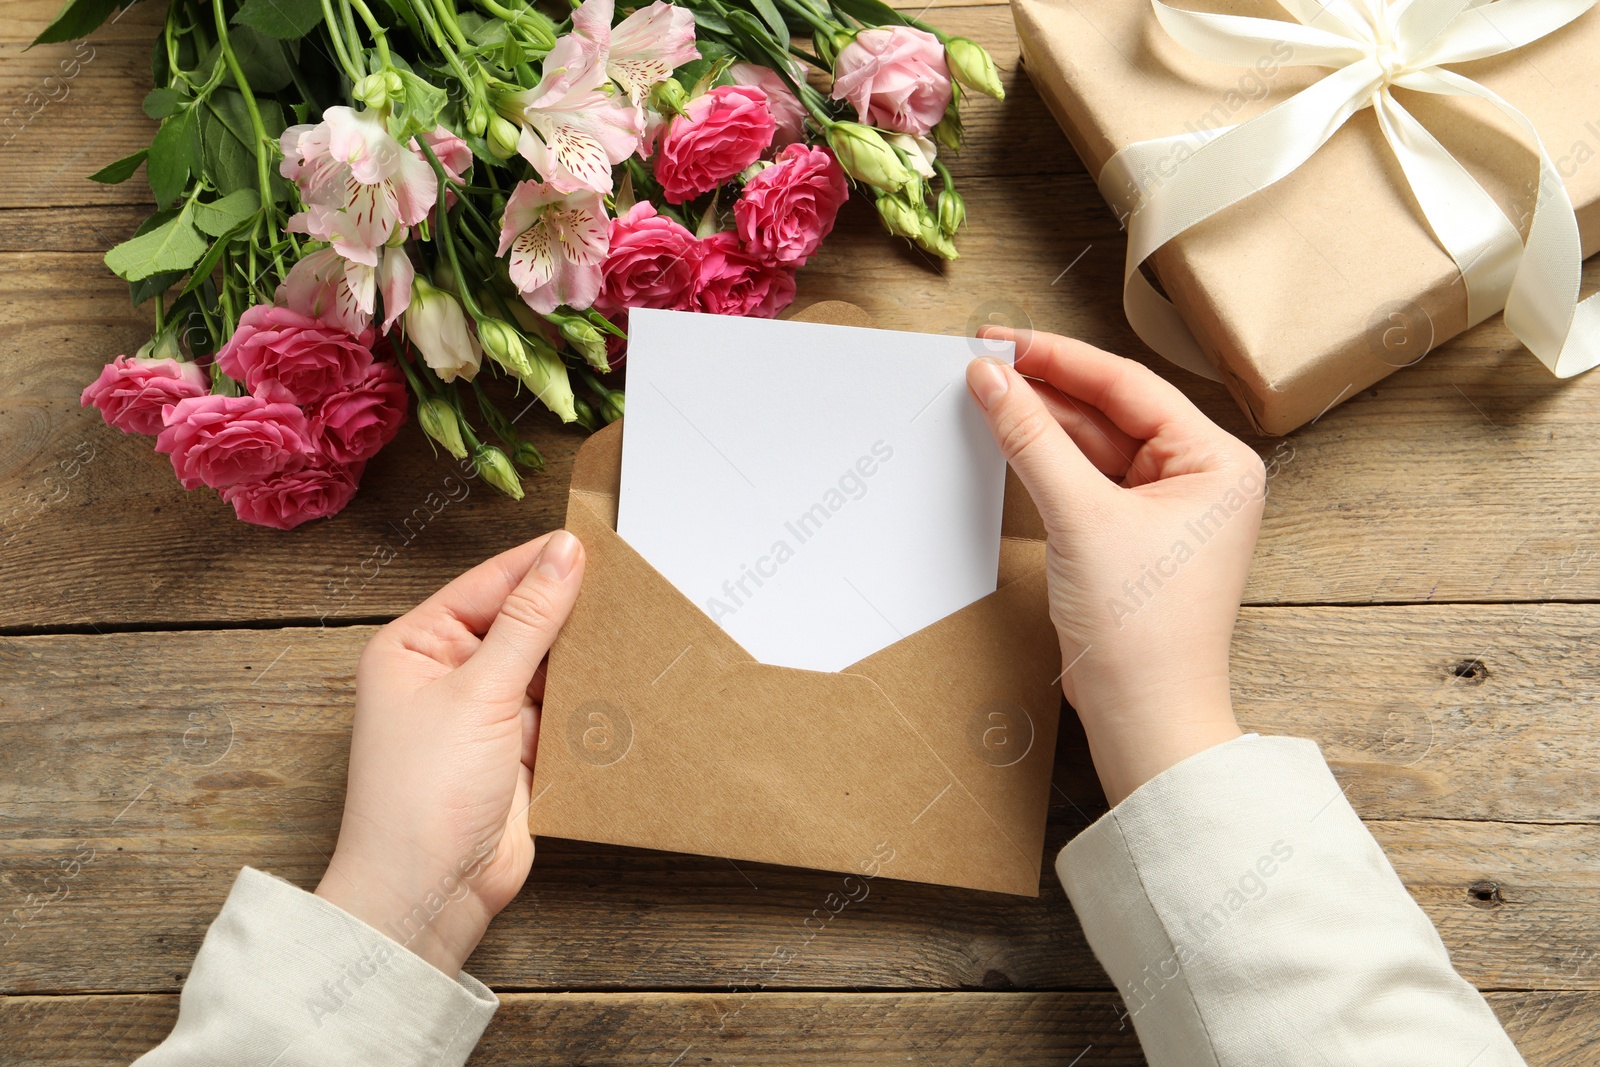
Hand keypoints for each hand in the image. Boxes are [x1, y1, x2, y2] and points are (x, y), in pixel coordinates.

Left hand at [315, 530, 585, 974]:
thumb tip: (562, 555)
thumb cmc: (422, 796)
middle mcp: (444, 674)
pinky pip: (558, 710)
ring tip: (629, 634)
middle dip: (566, 611)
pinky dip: (586, 701)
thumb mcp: (480, 692)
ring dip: (580, 658)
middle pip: (518, 622)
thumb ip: (529, 621)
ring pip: (544, 666)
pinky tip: (618, 684)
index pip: (487, 585)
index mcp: (414, 646)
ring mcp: (481, 714)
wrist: (430, 892)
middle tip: (623, 588)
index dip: (538, 565)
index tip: (592, 547)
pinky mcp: (514, 752)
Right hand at [967, 330, 1263, 804]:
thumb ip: (1033, 440)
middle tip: (983, 361)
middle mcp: (1200, 479)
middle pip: (1111, 412)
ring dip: (1043, 424)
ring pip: (1095, 446)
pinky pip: (1088, 482)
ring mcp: (1167, 510)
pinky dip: (1048, 463)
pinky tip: (1010, 438)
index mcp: (1217, 462)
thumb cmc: (1143, 631)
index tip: (1002, 339)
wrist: (1145, 719)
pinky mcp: (1133, 538)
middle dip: (1047, 389)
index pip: (1130, 386)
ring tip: (985, 394)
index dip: (1060, 358)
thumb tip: (991, 379)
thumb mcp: (1082, 518)